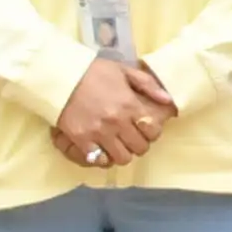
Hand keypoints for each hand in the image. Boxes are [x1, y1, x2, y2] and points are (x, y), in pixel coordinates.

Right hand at [51, 48, 176, 173]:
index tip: (145, 129)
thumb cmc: (94, 72)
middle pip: (140, 148)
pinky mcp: (82, 140)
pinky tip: (102, 149)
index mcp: (130, 105)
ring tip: (118, 146)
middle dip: (139, 144)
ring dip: (123, 153)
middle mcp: (117, 122)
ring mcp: (99, 133)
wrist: (62, 77)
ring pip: (122, 158)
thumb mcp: (124, 71)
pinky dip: (103, 158)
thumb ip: (148, 85)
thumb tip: (169, 100)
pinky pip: (99, 160)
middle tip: (132, 139)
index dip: (152, 133)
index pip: (153, 131)